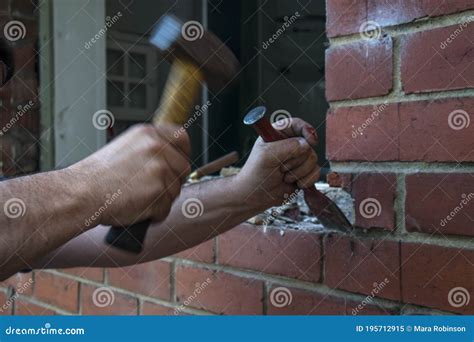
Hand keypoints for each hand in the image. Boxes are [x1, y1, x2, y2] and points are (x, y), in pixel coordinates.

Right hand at [70, 124, 190, 226]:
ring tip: (136, 197)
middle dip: (172, 181)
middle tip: (150, 188)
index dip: (181, 153)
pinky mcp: (158, 191)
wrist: (80, 193)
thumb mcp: (126, 148)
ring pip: (175, 190)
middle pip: (183, 168)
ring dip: (160, 199)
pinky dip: (153, 214)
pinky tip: (135, 208)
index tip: (177, 163)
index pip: (182, 138)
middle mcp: (157, 147)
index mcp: (148, 133)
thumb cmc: (97, 176)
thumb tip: (171, 158)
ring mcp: (159, 169)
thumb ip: (150, 149)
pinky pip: (165, 209)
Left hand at [236, 118, 319, 207]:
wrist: (255, 197)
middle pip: (308, 144)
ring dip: (299, 172)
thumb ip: (287, 147)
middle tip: (280, 167)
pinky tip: (294, 184)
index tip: (311, 141)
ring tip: (284, 177)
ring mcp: (298, 159)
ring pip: (313, 159)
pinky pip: (316, 172)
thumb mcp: (266, 156)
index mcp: (277, 134)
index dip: (306, 130)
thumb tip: (306, 144)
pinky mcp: (304, 173)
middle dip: (296, 160)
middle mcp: (289, 144)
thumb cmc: (255, 174)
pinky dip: (306, 180)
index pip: (297, 124)